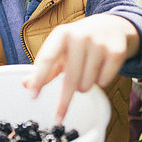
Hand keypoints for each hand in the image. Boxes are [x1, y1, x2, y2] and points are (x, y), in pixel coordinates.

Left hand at [22, 14, 138, 123]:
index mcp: (62, 34)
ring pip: (87, 84)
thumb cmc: (79, 41)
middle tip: (58, 116)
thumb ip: (43, 67)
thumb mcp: (60, 48)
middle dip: (64, 100)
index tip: (32, 96)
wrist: (111, 25)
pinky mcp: (116, 52)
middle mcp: (80, 36)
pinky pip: (104, 82)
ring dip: (84, 86)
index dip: (39, 79)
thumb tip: (25, 84)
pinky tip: (100, 69)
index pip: (47, 58)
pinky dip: (101, 81)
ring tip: (85, 74)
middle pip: (70, 78)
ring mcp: (100, 43)